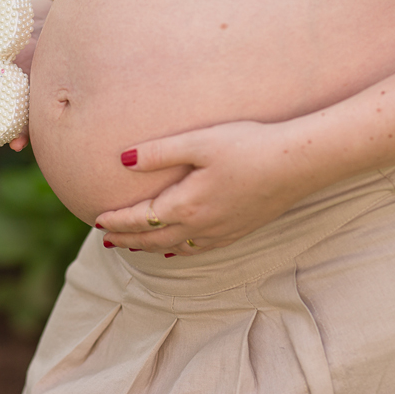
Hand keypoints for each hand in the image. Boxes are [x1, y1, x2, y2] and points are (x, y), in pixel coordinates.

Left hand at [95, 120, 313, 255]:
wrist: (297, 163)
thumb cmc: (248, 146)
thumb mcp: (199, 142)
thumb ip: (158, 152)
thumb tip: (122, 160)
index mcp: (186, 205)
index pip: (140, 219)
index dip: (117, 220)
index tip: (97, 219)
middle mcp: (200, 226)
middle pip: (154, 239)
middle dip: (127, 239)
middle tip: (106, 238)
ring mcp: (221, 231)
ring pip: (176, 248)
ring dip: (151, 248)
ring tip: (134, 246)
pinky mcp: (239, 230)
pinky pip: (200, 249)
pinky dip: (180, 251)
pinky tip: (179, 249)